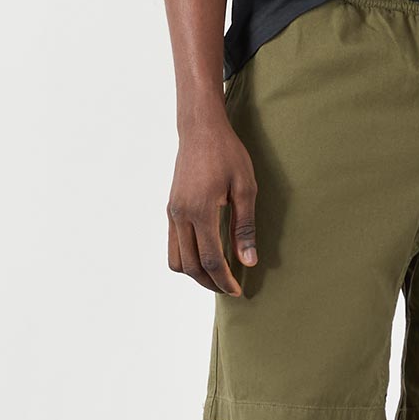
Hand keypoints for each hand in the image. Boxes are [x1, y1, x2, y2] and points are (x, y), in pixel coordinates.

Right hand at [166, 114, 257, 294]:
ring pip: (176, 260)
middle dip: (210, 283)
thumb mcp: (245, 188)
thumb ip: (244, 227)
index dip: (225, 280)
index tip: (238, 290)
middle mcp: (181, 215)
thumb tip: (248, 262)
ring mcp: (172, 213)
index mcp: (201, 211)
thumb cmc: (227, 154)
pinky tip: (205, 255)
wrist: (200, 129)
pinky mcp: (170, 209)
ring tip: (217, 275)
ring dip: (195, 274)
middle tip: (230, 288)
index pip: (211, 260)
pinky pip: (173, 245)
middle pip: (190, 266)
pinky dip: (187, 258)